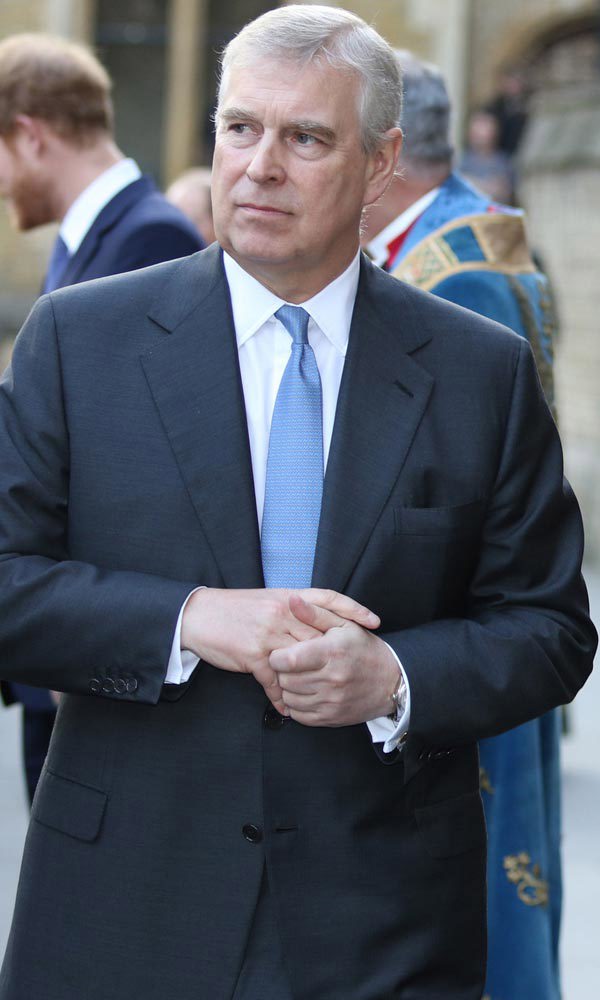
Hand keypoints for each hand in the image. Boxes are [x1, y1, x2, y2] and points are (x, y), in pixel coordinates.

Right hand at [181, 588, 379, 713]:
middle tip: (354, 670)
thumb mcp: (266, 602)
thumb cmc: (233, 610)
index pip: (328, 598)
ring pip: (302, 660)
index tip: (374, 622)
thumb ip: (292, 611)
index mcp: (288, 597)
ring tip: (325, 695)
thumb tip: (315, 625)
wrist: (198, 615)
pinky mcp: (254, 654)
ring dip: (311, 680)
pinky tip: (287, 709)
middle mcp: (283, 612)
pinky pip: (275, 680)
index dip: (353, 610)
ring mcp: (269, 634)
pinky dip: (281, 697)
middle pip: (321, 634)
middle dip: (337, 653)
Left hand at [270, 593, 398, 725]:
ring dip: (289, 688)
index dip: (278, 656)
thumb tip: (292, 600)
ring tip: (301, 677)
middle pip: (285, 679)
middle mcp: (332, 679)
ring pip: (289, 698)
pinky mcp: (330, 718)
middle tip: (293, 664)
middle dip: (283, 671)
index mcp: (332, 652)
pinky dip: (296, 704)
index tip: (283, 652)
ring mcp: (331, 702)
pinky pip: (297, 715)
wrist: (391, 681)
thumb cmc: (363, 649)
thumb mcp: (343, 624)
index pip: (288, 660)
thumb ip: (315, 613)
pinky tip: (307, 692)